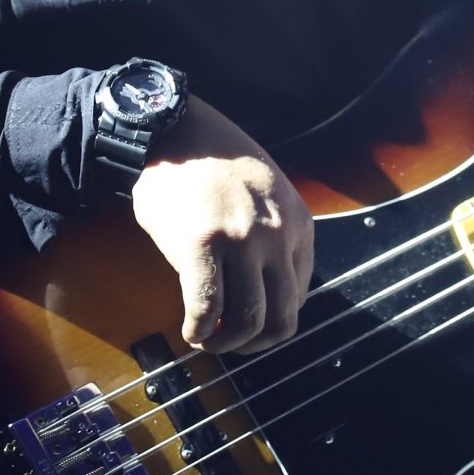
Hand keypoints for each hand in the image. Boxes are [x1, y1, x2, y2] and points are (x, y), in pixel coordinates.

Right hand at [128, 98, 313, 355]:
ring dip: (226, 344)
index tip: (250, 323)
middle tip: (231, 343)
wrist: (173, 130)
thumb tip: (267, 287)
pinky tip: (190, 330)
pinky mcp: (201, 248)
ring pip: (247, 322)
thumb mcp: (266, 194)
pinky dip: (199, 331)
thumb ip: (274, 235)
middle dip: (256, 343)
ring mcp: (241, 242)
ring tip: (207, 338)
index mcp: (298, 224)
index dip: (273, 319)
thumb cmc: (213, 162)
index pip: (300, 295)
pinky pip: (207, 310)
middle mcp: (277, 236)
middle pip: (281, 318)